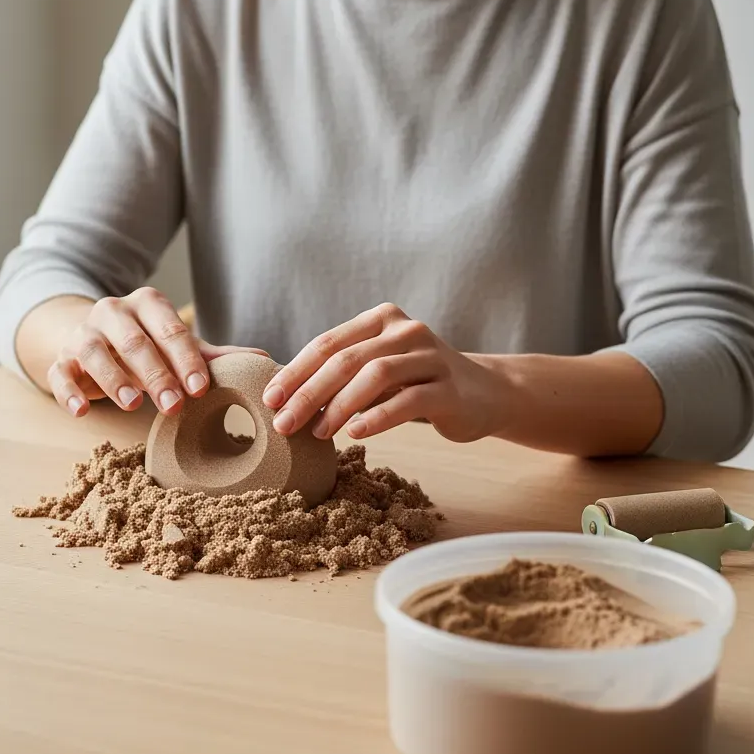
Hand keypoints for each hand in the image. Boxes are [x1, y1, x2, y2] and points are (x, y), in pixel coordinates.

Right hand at [48, 287, 267, 416]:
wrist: (87, 336)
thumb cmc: (144, 345)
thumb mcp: (175, 346)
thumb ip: (213, 355)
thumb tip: (264, 361)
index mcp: (147, 305)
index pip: (170, 329)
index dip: (185, 359)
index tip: (200, 388)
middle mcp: (113, 312)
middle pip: (135, 342)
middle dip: (155, 374)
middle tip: (174, 405)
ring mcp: (83, 334)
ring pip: (95, 352)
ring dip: (113, 378)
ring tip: (132, 405)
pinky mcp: (60, 358)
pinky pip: (60, 373)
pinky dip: (68, 391)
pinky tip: (82, 411)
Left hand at [262, 303, 508, 442]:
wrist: (485, 393)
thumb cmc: (416, 383)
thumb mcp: (378, 369)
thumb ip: (342, 374)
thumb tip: (283, 397)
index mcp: (381, 320)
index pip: (328, 343)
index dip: (295, 371)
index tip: (269, 399)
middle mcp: (406, 330)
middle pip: (346, 359)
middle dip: (309, 392)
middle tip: (284, 422)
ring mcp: (431, 357)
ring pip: (376, 375)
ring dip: (340, 406)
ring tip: (318, 432)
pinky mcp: (449, 388)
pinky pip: (408, 400)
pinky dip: (378, 417)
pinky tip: (356, 433)